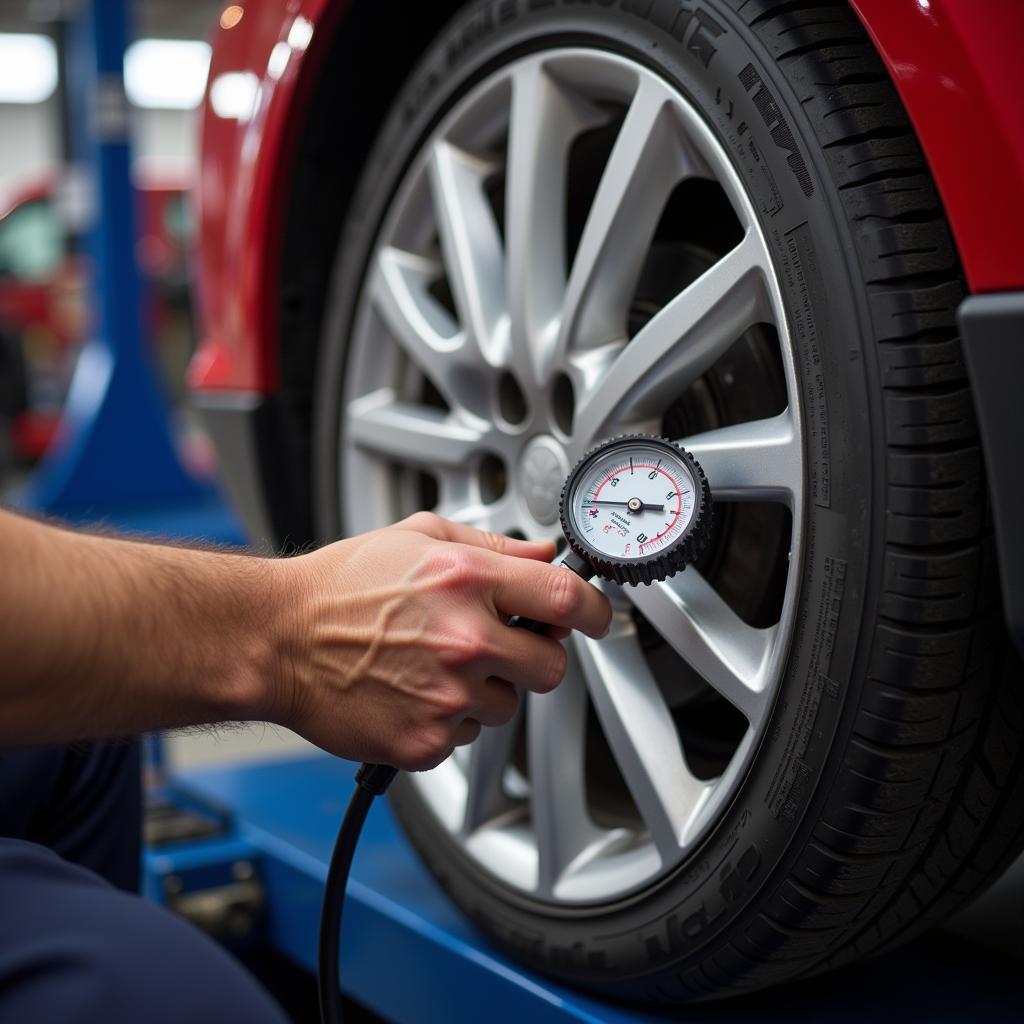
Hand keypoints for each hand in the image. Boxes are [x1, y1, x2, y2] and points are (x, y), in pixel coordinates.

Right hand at [270, 512, 611, 771]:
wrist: (278, 639)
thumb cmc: (340, 587)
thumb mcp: (419, 538)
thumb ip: (491, 545)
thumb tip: (541, 556)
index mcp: (467, 579)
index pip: (567, 599)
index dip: (595, 610)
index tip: (596, 617)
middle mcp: (464, 639)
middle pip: (550, 666)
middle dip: (533, 656)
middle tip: (498, 644)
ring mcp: (445, 694)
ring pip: (507, 706)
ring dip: (484, 690)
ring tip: (432, 664)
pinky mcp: (424, 740)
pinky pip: (466, 736)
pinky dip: (447, 719)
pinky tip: (411, 691)